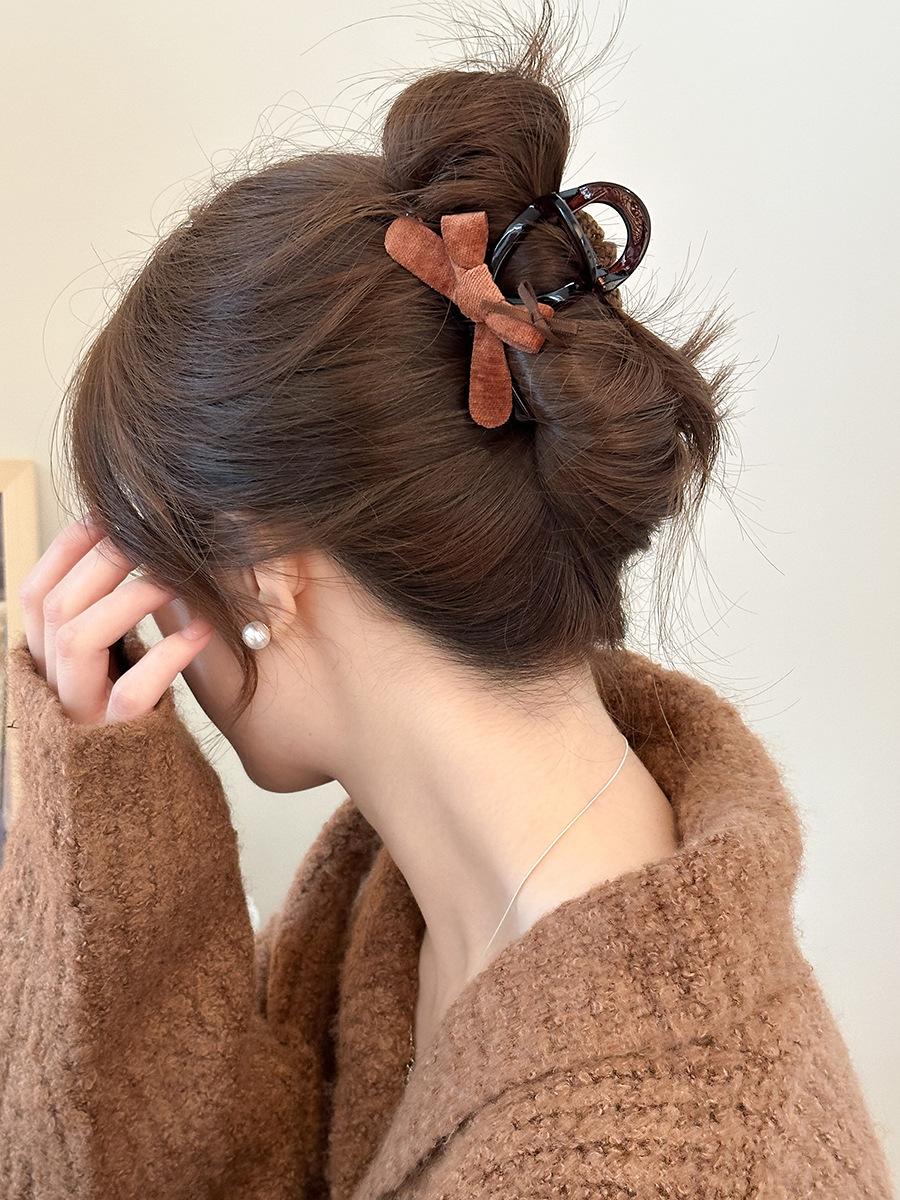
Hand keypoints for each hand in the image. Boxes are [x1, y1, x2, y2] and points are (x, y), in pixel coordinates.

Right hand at [19, 515, 213, 725]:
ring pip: (79, 638)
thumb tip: (131, 552)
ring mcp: (79, 714)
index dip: (66, 549)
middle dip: (103, 561)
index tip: (107, 515)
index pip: (34, 592)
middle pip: (55, 606)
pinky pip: (135, 690)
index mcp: (44, 662)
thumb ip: (110, 619)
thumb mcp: (112, 665)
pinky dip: (169, 654)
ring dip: (131, 597)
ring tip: (178, 577)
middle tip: (149, 537)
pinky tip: (203, 631)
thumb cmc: (135, 717)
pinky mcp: (118, 740)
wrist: (142, 798)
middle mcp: (51, 686)